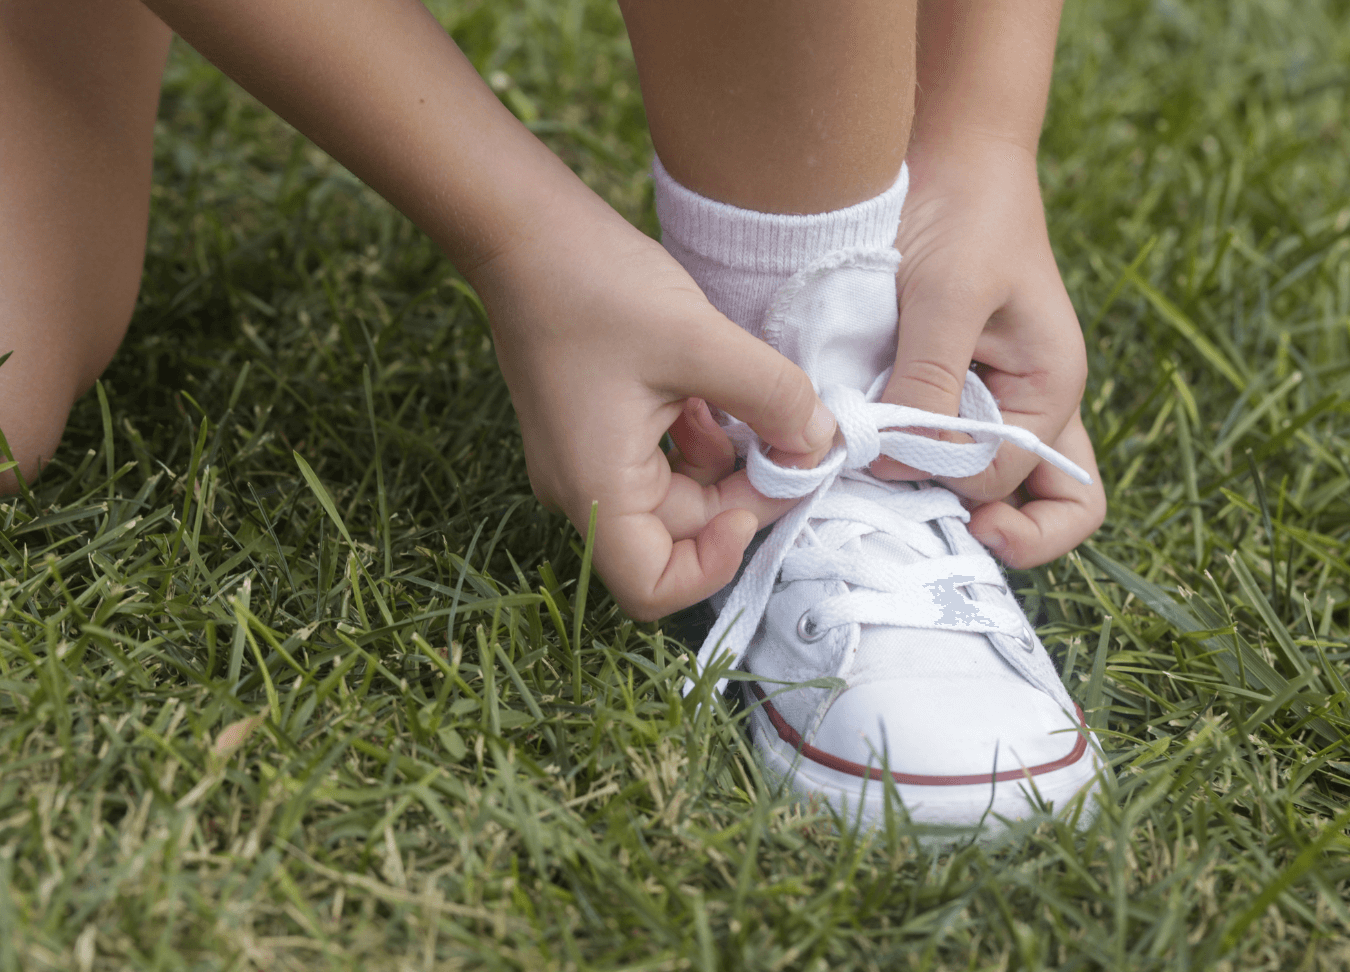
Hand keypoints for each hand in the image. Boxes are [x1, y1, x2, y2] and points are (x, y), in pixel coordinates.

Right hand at [467, 191, 834, 620]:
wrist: (522, 230)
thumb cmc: (594, 286)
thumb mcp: (700, 341)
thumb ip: (773, 399)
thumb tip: (821, 443)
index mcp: (595, 488)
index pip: (653, 588)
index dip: (715, 566)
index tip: (754, 503)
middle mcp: (584, 489)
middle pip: (679, 537)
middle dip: (744, 496)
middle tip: (793, 442)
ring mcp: (587, 461)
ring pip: (678, 496)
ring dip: (727, 463)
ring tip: (752, 404)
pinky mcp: (597, 431)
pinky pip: (662, 460)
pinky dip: (702, 437)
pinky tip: (718, 392)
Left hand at [875, 138, 1104, 566]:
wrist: (948, 154)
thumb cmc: (964, 214)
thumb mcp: (949, 296)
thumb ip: (929, 383)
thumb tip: (895, 462)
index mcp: (1050, 391)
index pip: (1002, 482)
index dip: (942, 482)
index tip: (886, 455)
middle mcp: (1028, 409)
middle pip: (1030, 509)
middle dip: (970, 519)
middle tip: (901, 509)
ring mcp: (990, 402)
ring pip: (986, 489)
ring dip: (934, 495)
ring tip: (877, 482)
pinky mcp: (947, 388)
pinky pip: (940, 448)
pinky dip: (907, 459)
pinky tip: (863, 445)